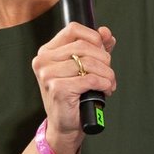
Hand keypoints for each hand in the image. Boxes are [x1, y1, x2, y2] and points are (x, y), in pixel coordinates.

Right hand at [31, 23, 116, 152]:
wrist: (65, 124)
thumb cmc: (75, 95)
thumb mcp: (85, 67)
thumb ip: (96, 47)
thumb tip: (106, 32)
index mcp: (47, 51)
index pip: (73, 29)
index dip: (94, 38)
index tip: (103, 52)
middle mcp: (43, 60)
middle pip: (84, 47)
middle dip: (104, 60)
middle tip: (109, 73)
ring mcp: (48, 74)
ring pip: (89, 63)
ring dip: (107, 74)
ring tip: (109, 83)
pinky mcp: (57, 88)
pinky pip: (90, 79)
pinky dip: (104, 84)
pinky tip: (105, 90)